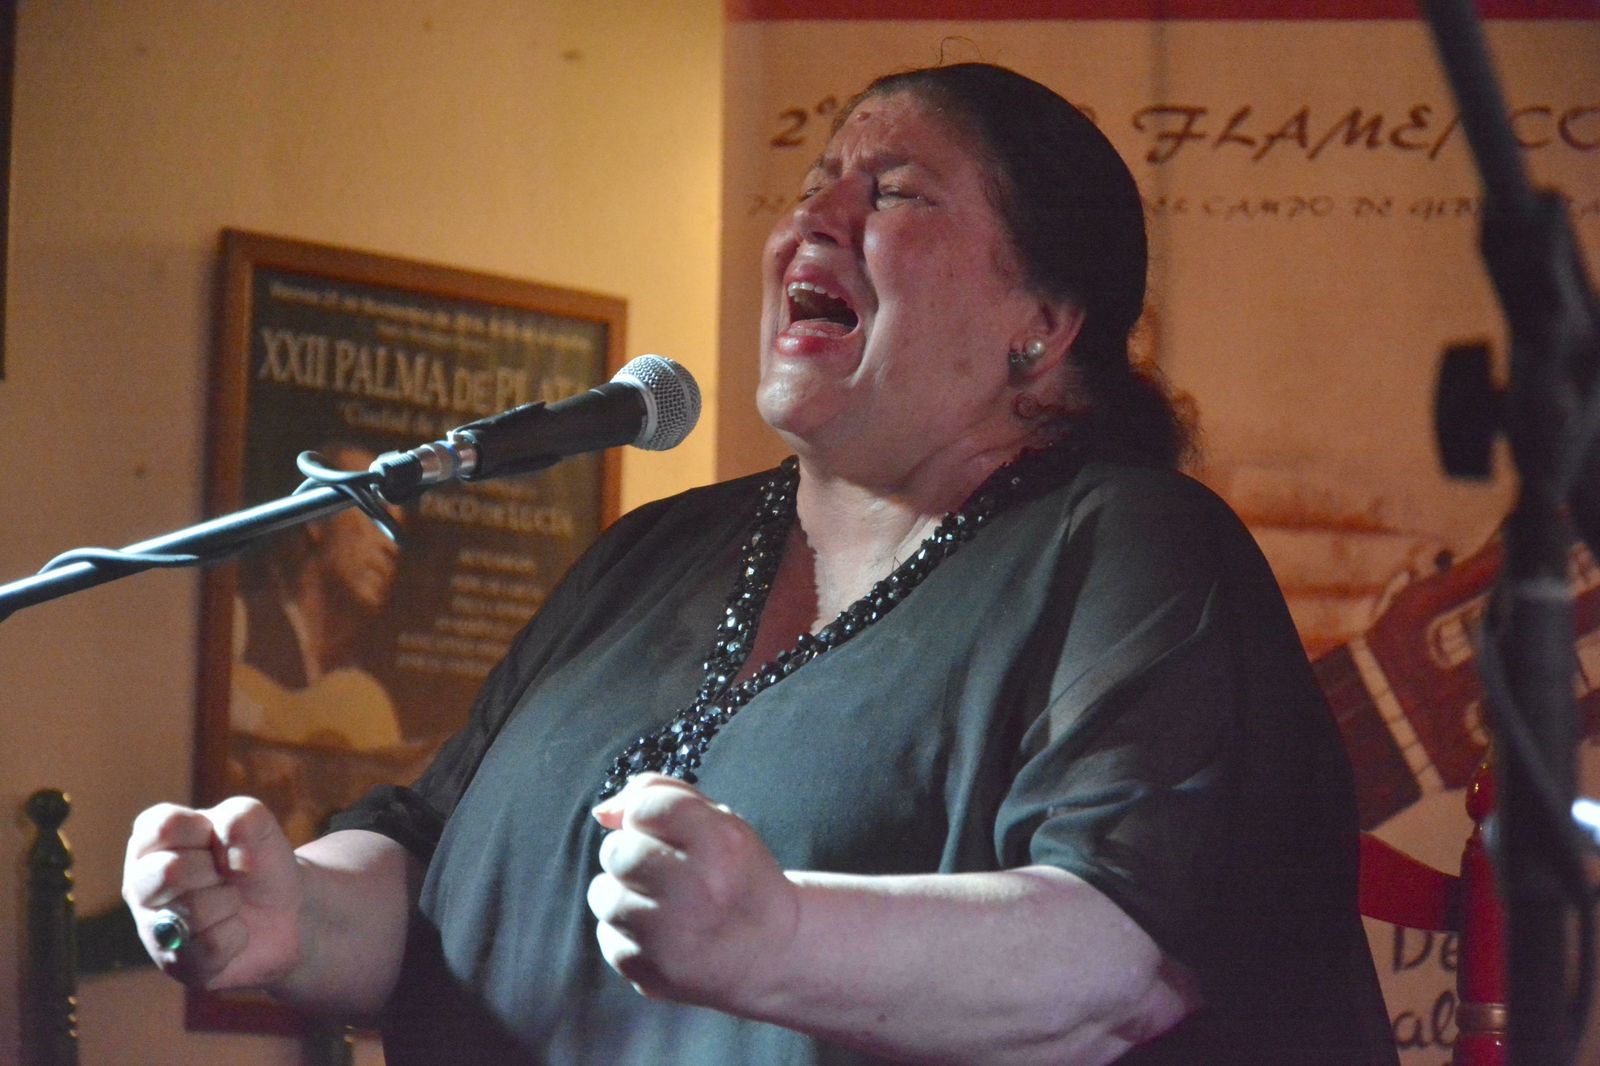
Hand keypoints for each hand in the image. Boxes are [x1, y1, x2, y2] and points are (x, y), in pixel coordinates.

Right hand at [122, 797, 301, 990]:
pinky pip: (211, 946)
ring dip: (229, 902)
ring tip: (230, 902)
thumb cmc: (258, 861)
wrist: (288, 910)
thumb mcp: (259, 825)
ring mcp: (152, 927)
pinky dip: (238, 934)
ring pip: (191, 912)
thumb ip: (243, 816)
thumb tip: (227, 842)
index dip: (208, 832)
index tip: (221, 842)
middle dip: (216, 871)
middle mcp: (140, 883)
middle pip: (170, 872)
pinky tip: (234, 930)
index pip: (164, 826)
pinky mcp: (175, 964)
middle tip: (226, 875)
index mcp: (151, 839)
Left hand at [588, 774, 798, 1011]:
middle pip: (617, 851)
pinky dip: (627, 932)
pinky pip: (607, 935)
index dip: (646, 813)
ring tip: (662, 903)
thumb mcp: (721, 823)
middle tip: (663, 869)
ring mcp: (671, 938)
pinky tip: (662, 934)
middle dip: (631, 853)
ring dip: (623, 893)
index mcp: (721, 846)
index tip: (665, 829)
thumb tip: (602, 813)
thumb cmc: (738, 877)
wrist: (773, 953)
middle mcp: (697, 891)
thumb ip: (662, 795)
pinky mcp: (651, 973)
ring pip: (602, 894)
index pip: (647, 806)